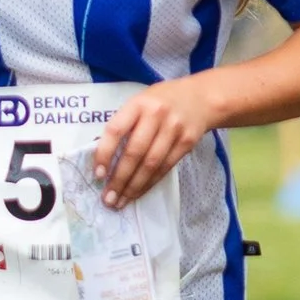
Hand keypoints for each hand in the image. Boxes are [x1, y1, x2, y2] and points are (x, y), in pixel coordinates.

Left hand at [94, 79, 213, 207]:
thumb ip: (124, 123)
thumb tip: (103, 157)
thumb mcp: (140, 102)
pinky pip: (165, 168)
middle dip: (119, 179)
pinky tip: (139, 192)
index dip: (104, 154)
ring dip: (134, 186)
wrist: (201, 98)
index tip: (98, 174)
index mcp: (138, 104)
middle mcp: (156, 115)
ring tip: (121, 201)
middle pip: (135, 152)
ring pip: (151, 164)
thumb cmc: (161, 101)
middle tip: (108, 198)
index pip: (116, 130)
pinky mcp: (186, 143)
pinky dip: (150, 183)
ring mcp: (174, 129)